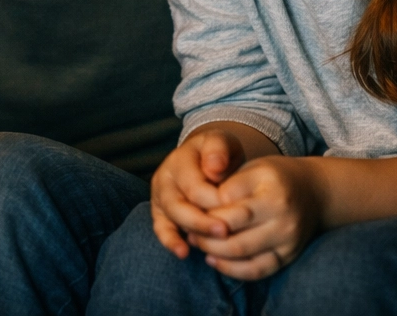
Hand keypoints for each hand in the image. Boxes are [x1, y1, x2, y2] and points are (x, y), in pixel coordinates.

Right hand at [150, 127, 247, 258]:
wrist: (207, 159)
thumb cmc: (218, 154)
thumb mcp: (222, 143)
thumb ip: (219, 149)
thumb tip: (214, 168)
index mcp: (180, 159)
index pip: (195, 186)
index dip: (215, 200)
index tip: (236, 211)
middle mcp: (165, 177)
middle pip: (178, 204)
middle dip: (202, 221)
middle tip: (225, 232)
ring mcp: (160, 196)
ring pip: (170, 217)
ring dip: (191, 231)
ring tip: (210, 246)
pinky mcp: (160, 212)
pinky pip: (161, 228)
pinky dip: (170, 241)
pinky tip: (183, 253)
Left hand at [194, 156, 323, 279]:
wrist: (315, 192)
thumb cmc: (275, 177)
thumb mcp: (253, 168)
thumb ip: (228, 184)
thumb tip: (198, 206)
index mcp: (269, 185)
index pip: (226, 200)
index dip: (203, 207)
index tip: (189, 207)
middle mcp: (281, 212)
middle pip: (231, 228)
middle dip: (204, 232)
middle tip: (188, 230)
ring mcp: (287, 236)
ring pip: (241, 251)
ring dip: (213, 251)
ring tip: (197, 243)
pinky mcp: (289, 255)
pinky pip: (256, 270)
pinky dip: (232, 269)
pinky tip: (214, 261)